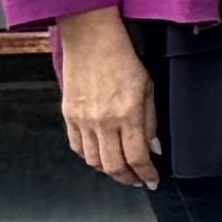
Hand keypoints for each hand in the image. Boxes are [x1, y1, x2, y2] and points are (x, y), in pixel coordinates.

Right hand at [52, 8, 158, 188]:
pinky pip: (77, 147)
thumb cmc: (124, 60)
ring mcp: (83, 121)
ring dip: (108, 170)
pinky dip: (89, 157)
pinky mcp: (68, 116)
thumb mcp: (148, 88)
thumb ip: (150, 121)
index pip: (137, 157)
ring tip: (120, 169)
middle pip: (113, 166)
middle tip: (137, 180)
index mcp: (128, 114)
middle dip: (127, 178)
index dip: (146, 174)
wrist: (91, 41)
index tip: (152, 181)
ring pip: (93, 161)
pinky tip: (100, 155)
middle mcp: (103, 122)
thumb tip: (153, 148)